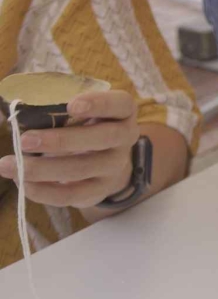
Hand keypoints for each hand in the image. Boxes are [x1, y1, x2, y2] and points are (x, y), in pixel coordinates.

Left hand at [0, 91, 138, 207]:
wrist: (107, 167)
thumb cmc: (86, 130)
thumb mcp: (83, 116)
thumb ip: (59, 112)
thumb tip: (19, 115)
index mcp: (122, 113)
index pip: (120, 104)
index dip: (99, 103)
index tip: (70, 105)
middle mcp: (125, 139)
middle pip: (102, 138)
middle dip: (61, 140)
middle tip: (24, 140)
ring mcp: (114, 167)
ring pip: (80, 169)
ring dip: (40, 168)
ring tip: (8, 164)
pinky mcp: (98, 191)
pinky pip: (69, 195)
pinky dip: (41, 190)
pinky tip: (20, 182)